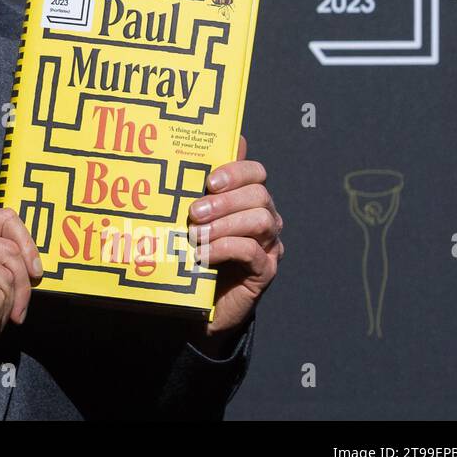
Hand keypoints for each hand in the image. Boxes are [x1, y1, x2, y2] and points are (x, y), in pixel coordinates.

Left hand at [188, 134, 282, 340]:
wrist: (199, 304)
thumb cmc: (193, 253)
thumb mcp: (191, 219)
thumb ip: (196, 191)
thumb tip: (188, 153)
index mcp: (248, 199)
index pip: (256, 172)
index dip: (236, 171)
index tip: (209, 181)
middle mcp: (264, 218)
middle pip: (259, 195)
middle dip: (225, 201)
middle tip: (194, 212)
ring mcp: (268, 245)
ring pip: (260, 220)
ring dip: (224, 224)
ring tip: (196, 235)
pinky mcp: (264, 271)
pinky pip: (253, 251)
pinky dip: (225, 248)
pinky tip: (203, 254)